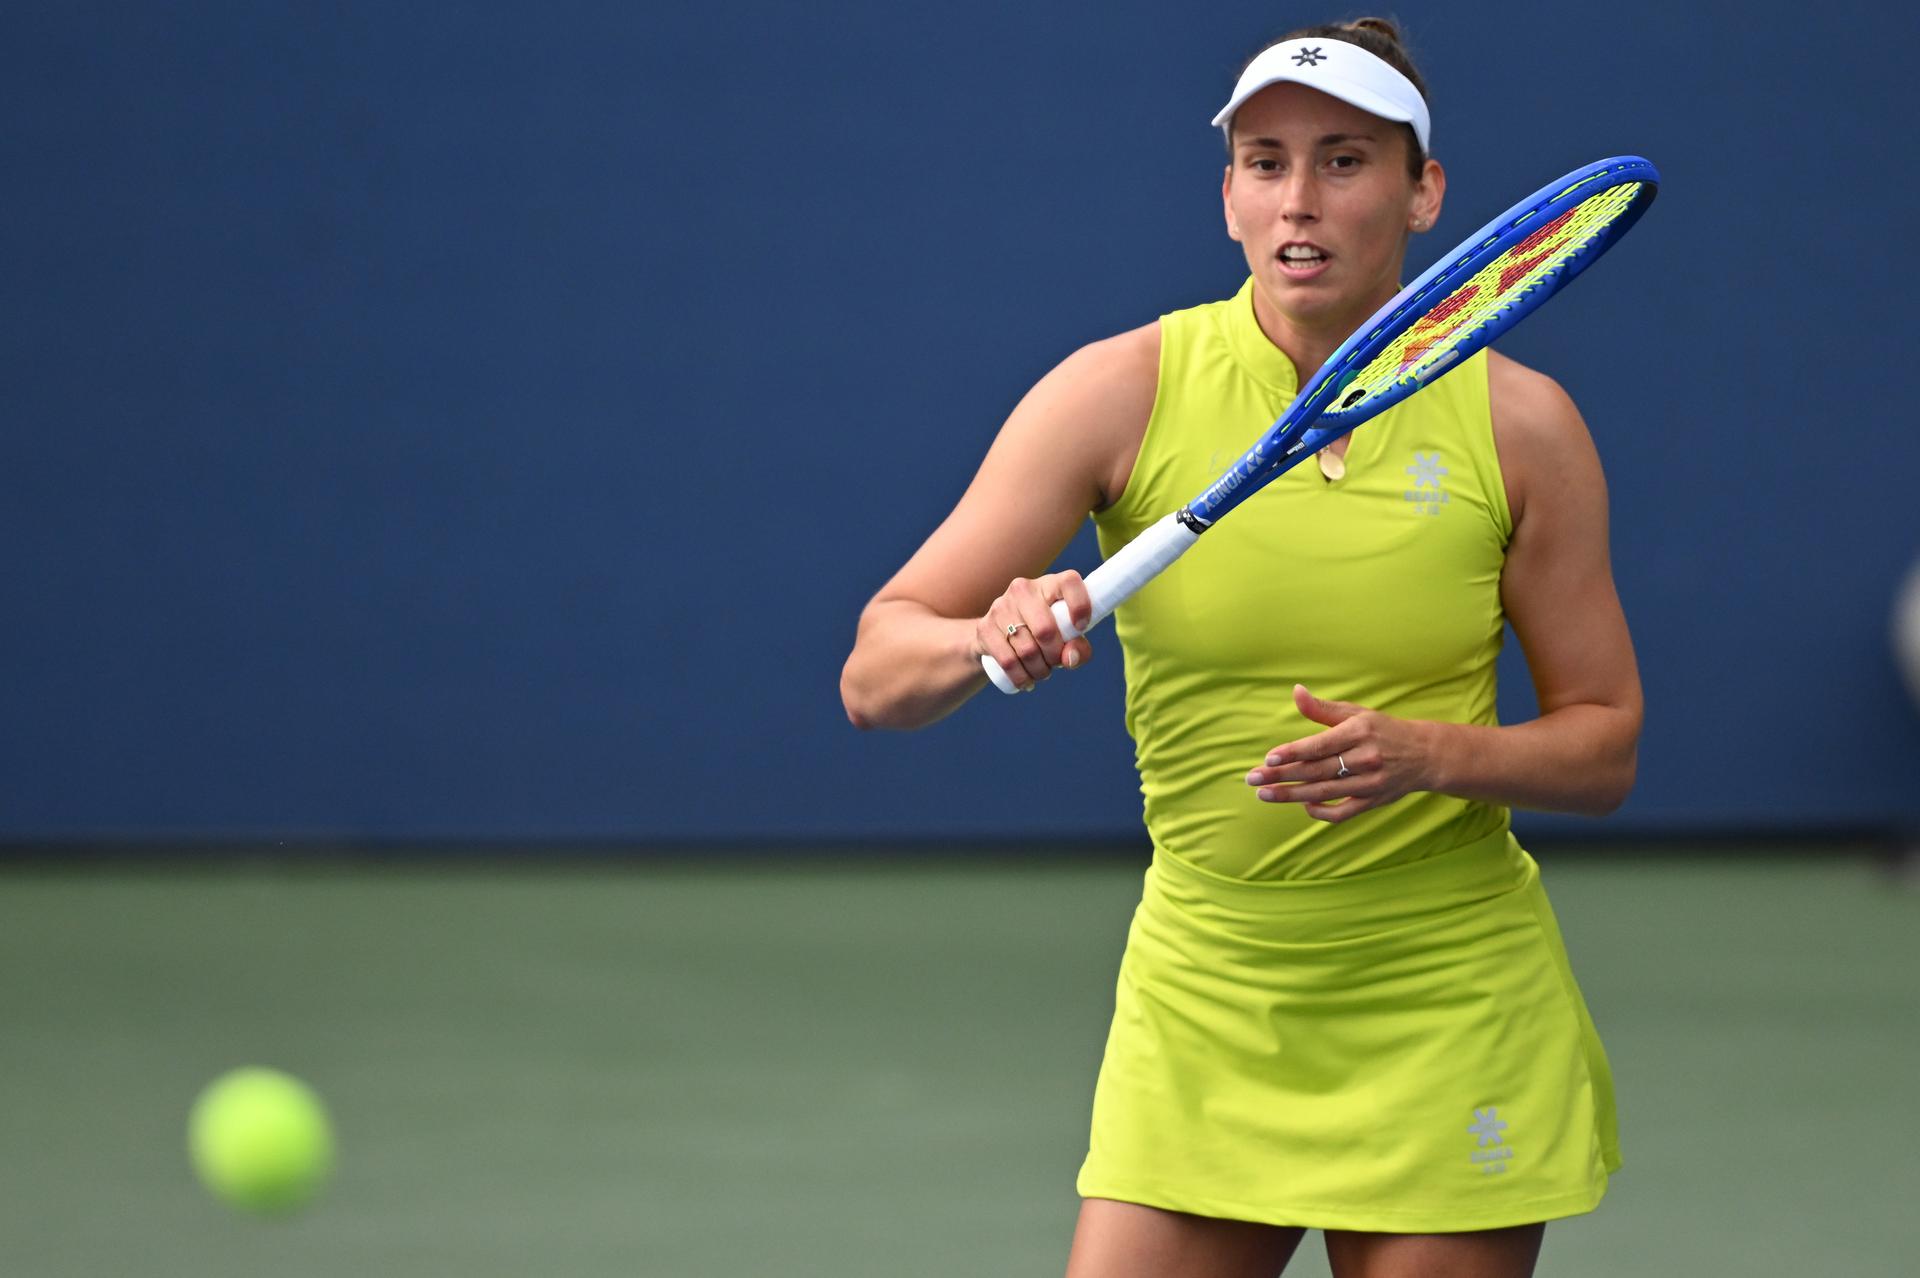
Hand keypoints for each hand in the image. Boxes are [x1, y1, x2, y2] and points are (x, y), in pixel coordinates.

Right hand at [975, 571, 1093, 689]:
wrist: (999, 635)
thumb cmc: (1044, 634)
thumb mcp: (1066, 638)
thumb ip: (1079, 648)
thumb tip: (1069, 658)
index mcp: (1050, 584)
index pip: (1070, 582)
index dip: (1080, 606)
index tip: (1081, 628)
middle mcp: (1023, 589)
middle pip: (1045, 630)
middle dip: (1055, 656)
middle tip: (1056, 662)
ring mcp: (1001, 607)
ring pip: (1027, 650)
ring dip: (1039, 671)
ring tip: (1042, 672)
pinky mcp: (984, 627)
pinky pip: (1008, 661)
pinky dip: (1021, 677)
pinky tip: (1026, 681)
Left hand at [1244, 684, 1436, 823]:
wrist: (1425, 754)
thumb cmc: (1383, 730)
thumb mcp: (1356, 713)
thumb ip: (1322, 708)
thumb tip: (1295, 691)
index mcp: (1359, 732)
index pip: (1320, 745)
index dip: (1293, 753)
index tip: (1268, 758)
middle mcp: (1365, 758)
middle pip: (1316, 771)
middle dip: (1281, 776)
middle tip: (1253, 779)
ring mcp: (1370, 782)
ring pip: (1324, 792)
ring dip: (1291, 795)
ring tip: (1265, 794)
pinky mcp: (1373, 801)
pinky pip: (1343, 812)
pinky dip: (1322, 812)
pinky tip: (1303, 804)